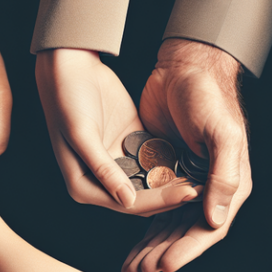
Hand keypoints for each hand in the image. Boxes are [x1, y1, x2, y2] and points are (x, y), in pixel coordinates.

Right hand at [35, 48, 197, 214]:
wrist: (70, 67)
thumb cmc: (68, 100)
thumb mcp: (82, 134)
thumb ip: (103, 168)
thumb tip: (126, 201)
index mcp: (84, 187)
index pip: (129, 204)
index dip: (160, 201)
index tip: (189, 194)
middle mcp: (103, 182)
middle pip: (144, 198)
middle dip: (172, 195)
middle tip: (204, 189)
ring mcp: (119, 165)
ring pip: (152, 182)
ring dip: (175, 182)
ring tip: (204, 178)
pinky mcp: (131, 147)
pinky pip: (155, 161)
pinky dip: (172, 163)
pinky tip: (195, 162)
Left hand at [123, 39, 249, 271]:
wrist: (185, 68)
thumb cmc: (210, 96)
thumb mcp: (222, 136)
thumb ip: (224, 177)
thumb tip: (216, 217)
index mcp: (229, 183)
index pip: (209, 228)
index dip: (186, 249)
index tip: (165, 265)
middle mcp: (209, 187)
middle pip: (186, 233)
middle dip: (163, 254)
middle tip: (142, 271)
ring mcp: (186, 181)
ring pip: (169, 225)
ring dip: (151, 247)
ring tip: (133, 266)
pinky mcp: (166, 171)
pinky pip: (156, 208)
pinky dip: (144, 226)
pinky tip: (132, 242)